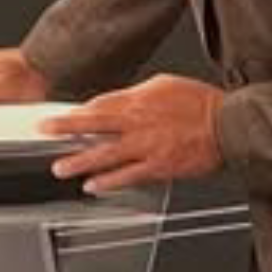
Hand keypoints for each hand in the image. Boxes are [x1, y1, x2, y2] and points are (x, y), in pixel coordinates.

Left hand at [39, 73, 225, 194]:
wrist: (226, 124)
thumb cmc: (200, 103)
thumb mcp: (165, 85)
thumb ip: (138, 94)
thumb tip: (117, 100)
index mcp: (140, 99)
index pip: (101, 104)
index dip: (78, 112)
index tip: (61, 116)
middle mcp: (139, 122)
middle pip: (95, 124)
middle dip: (67, 129)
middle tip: (45, 132)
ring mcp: (147, 146)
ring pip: (106, 154)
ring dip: (80, 161)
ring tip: (60, 167)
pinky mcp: (158, 166)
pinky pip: (128, 176)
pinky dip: (108, 182)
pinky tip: (93, 186)